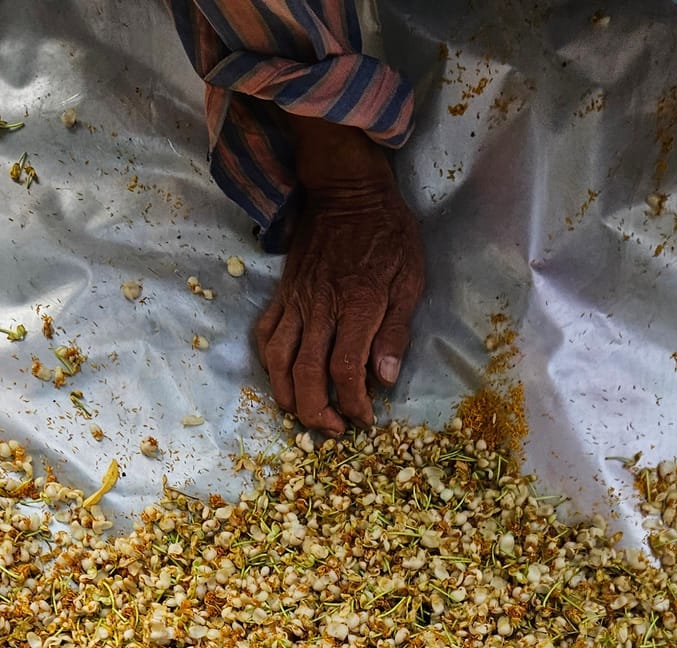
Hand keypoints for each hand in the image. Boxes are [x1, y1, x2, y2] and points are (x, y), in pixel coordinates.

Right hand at [255, 118, 423, 435]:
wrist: (346, 190)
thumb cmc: (388, 233)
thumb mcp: (411, 277)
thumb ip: (396, 330)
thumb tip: (386, 379)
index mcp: (359, 305)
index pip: (346, 371)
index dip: (353, 403)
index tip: (365, 419)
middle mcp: (322, 308)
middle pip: (307, 374)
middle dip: (318, 412)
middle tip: (334, 429)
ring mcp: (297, 301)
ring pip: (279, 360)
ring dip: (287, 395)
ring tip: (302, 414)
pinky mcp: (283, 293)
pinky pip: (265, 333)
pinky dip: (269, 362)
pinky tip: (281, 377)